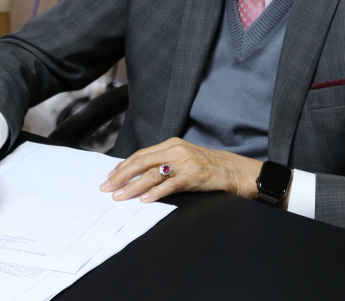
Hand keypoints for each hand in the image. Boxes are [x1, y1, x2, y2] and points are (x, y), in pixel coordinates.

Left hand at [99, 138, 261, 202]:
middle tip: (106, 187)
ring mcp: (186, 162)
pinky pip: (170, 184)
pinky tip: (144, 199)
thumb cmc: (211, 166)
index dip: (123, 165)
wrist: (237, 171)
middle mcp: (176, 150)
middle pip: (141, 162)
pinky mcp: (195, 176)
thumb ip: (166, 162)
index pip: (141, 154)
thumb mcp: (185, 158)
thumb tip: (141, 173)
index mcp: (172, 144)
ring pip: (152, 174)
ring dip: (132, 186)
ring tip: (119, 196)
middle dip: (121, 175)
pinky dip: (155, 192)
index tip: (110, 176)